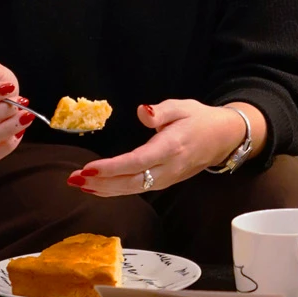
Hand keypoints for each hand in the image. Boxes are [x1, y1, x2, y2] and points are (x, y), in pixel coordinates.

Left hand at [68, 99, 263, 195]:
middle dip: (101, 182)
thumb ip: (162, 111)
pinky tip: (98, 187)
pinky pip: (137, 189)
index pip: (137, 162)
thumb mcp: (183, 106)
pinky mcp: (165, 183)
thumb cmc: (199, 119)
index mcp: (172, 147)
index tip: (89, 168)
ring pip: (132, 189)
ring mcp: (167, 179)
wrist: (223, 138)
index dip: (112, 168)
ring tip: (79, 184)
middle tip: (74, 179)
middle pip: (131, 181)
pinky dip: (116, 190)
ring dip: (105, 189)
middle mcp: (169, 167)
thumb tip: (143, 112)